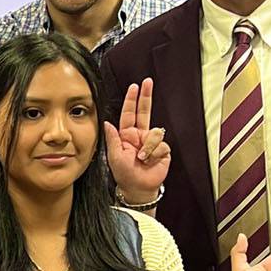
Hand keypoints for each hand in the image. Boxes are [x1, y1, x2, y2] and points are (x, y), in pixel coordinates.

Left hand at [104, 79, 170, 203]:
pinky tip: (149, 161)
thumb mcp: (114, 156)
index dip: (132, 100)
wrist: (138, 188)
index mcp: (127, 135)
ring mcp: (152, 142)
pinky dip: (154, 153)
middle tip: (148, 82)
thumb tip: (107, 122)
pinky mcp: (163, 151)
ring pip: (155, 133)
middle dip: (146, 96)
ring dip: (148, 146)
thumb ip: (112, 138)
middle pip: (145, 111)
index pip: (129, 113)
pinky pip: (162, 145)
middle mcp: (140, 135)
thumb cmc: (124, 173)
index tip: (134, 87)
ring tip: (141, 158)